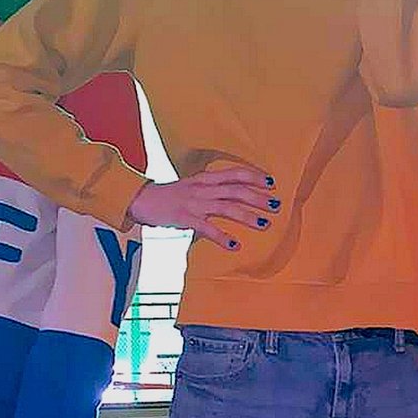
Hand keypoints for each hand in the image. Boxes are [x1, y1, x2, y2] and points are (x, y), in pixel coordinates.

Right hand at [128, 164, 277, 250]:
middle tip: (276, 206)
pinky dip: (222, 236)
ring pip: (226, 208)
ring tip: (264, 224)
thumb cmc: (168, 195)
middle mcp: (202, 189)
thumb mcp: (191, 185)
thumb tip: (231, 193)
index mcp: (205, 179)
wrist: (141, 199)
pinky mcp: (185, 218)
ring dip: (247, 216)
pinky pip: (206, 228)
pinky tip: (234, 244)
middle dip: (258, 198)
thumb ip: (210, 188)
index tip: (271, 182)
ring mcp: (194, 203)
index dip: (254, 176)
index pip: (234, 173)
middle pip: (236, 191)